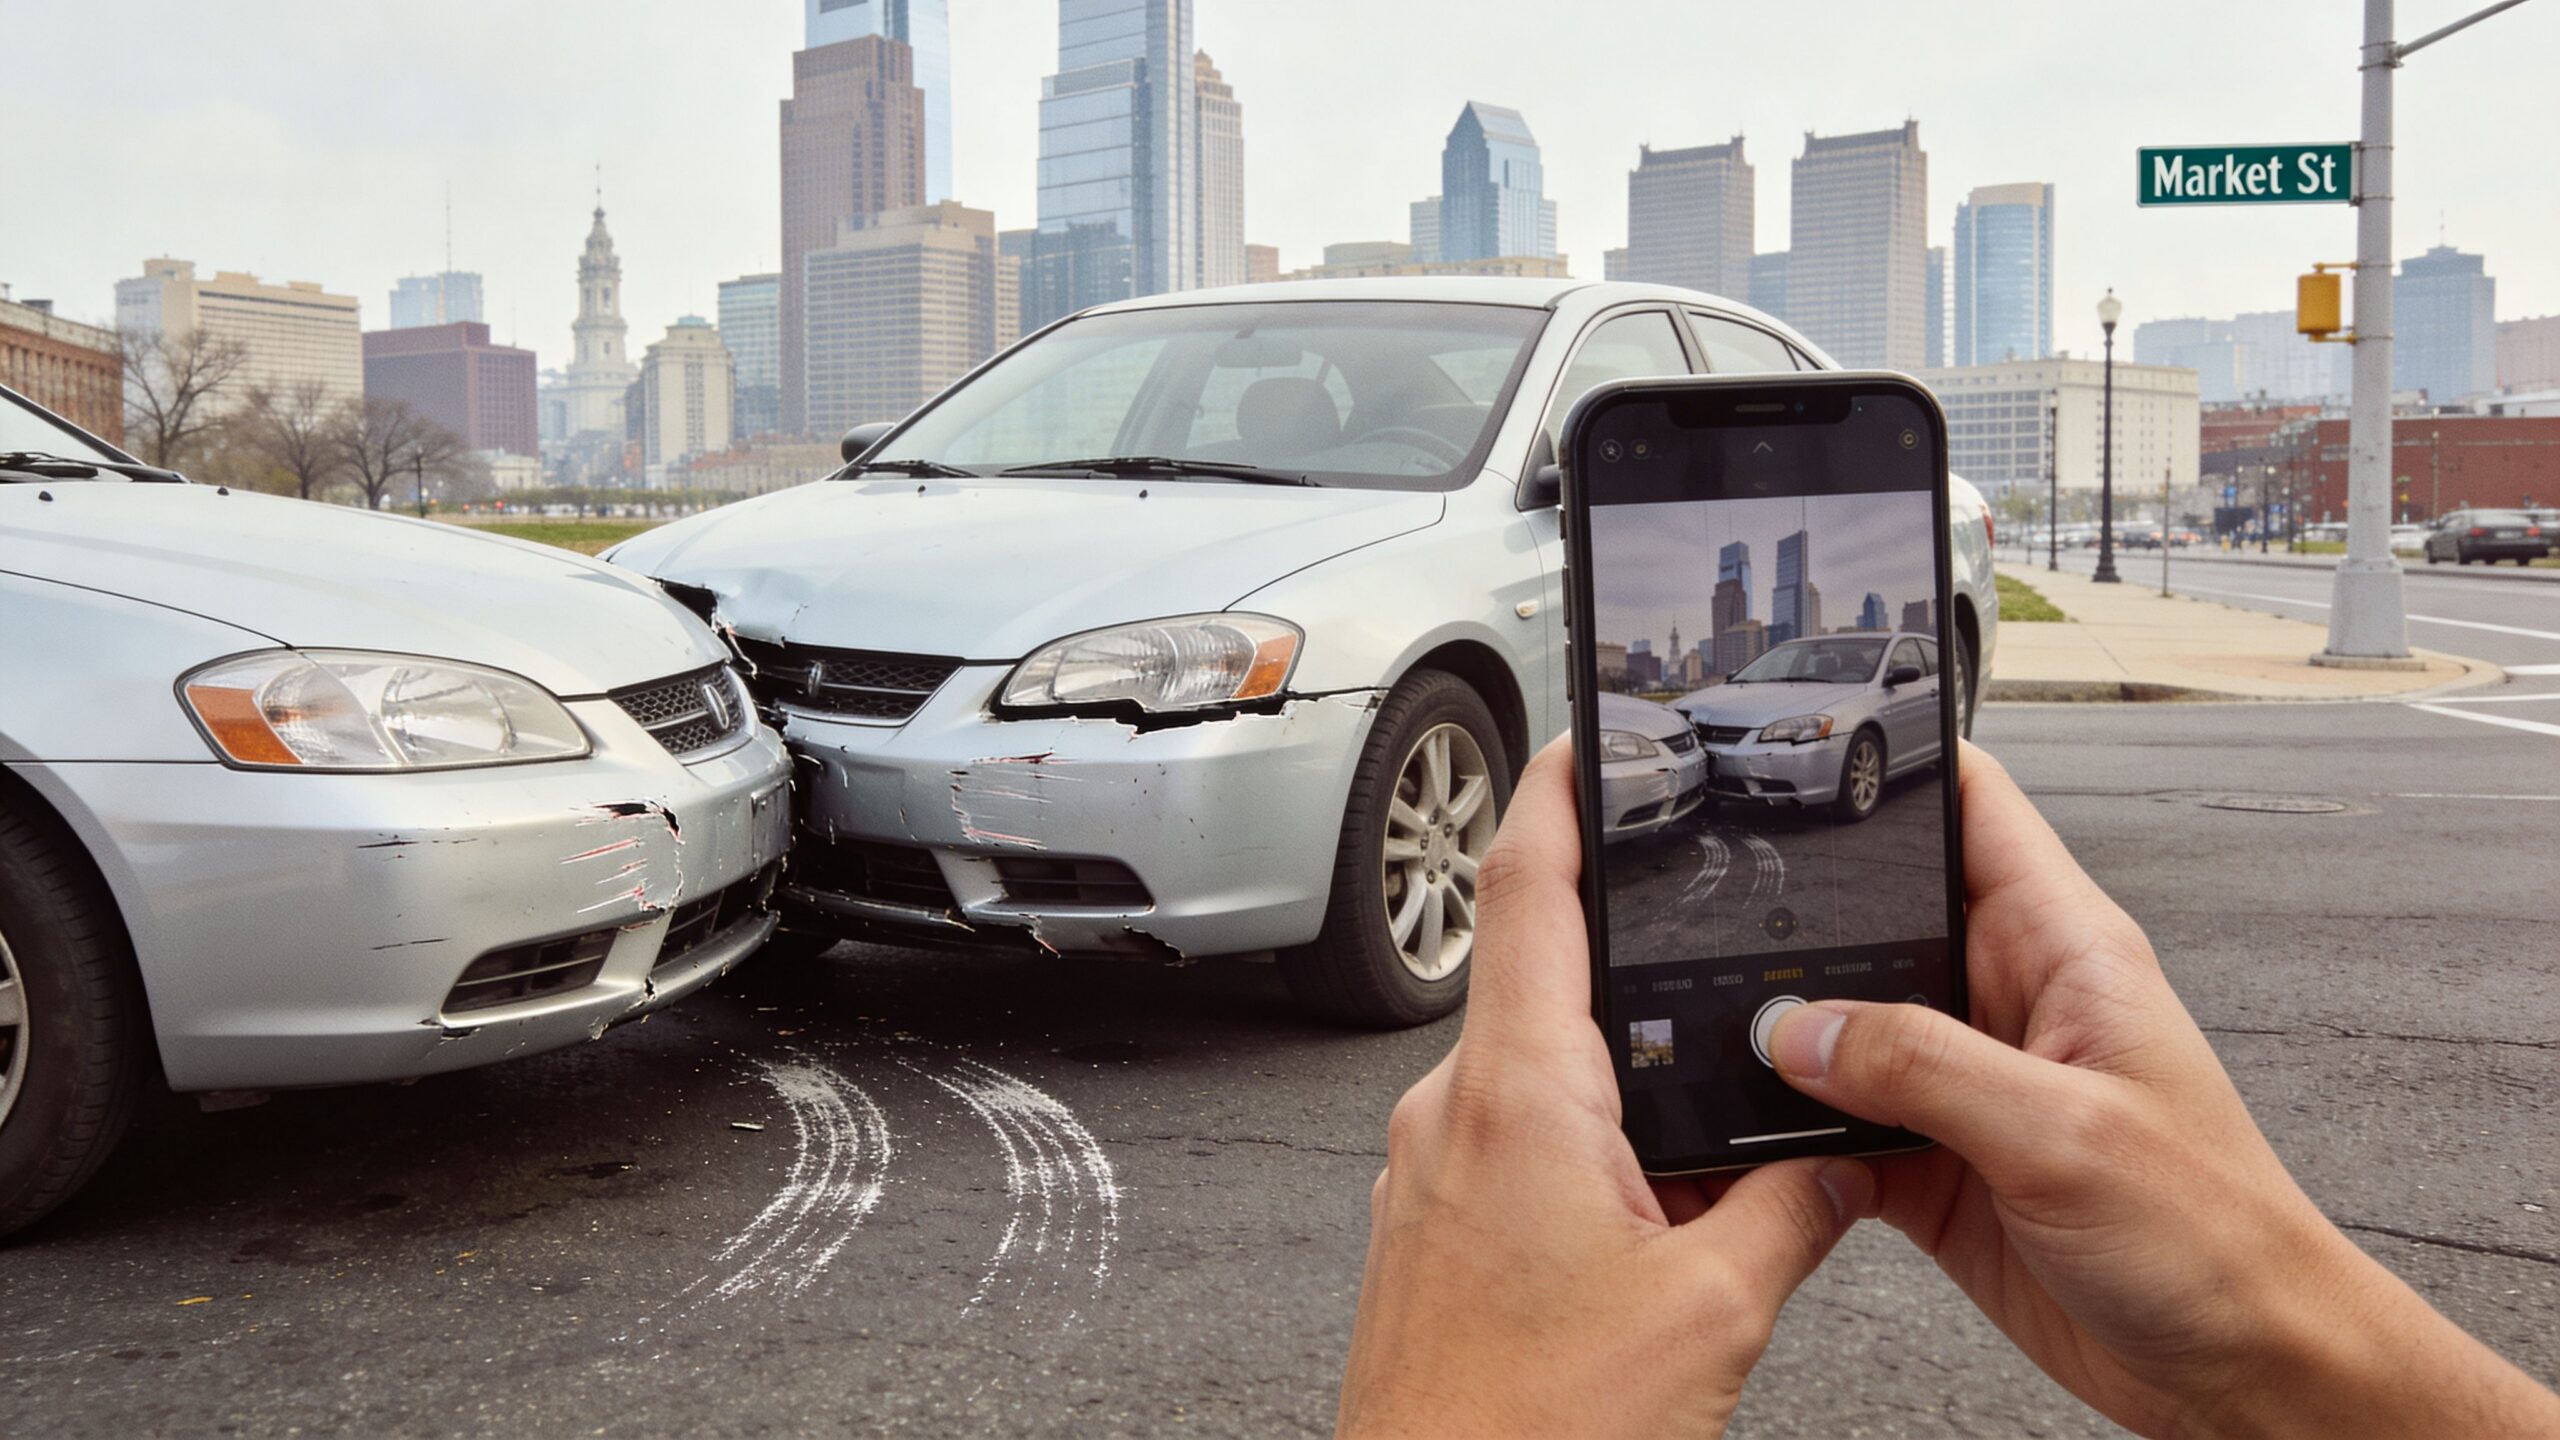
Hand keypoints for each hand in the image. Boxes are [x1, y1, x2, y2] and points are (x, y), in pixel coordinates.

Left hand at [1337, 740, 1873, 1439]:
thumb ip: (1791, 1208)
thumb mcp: (1716, 1313)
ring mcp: (1424, 1176)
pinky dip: (1580, 1147)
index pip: (1530, 887)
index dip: (1562, 792)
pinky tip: (1639, 1215)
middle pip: (1540, 976)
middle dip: (1626, 959)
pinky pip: (1508, 1147)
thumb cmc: (1533, 1435)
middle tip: (1700, 938)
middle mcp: (1450, 1115)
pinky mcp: (1425, 1235)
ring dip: (1612, 1073)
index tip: (1588, 736)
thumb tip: (1841, 1156)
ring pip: (1531, 1074)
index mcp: (1517, 1095)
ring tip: (1698, 1123)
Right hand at [1767, 741, 2559, 1437]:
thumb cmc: (2214, 1238)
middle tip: (1709, 916)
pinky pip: (1839, 1119)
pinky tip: (1754, 1132)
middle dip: (1801, 913)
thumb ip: (1922, 1067)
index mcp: (2064, 949)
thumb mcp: (2063, 1134)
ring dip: (1786, 1034)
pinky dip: (1791, 1127)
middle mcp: (2008, 1000)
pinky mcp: (1936, 1161)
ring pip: (1844, 1023)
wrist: (2241, 1369)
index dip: (1897, 762)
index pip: (1973, 808)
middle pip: (1880, 914)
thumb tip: (1798, 1029)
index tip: (1802, 748)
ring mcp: (1967, 1082)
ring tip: (1717, 1033)